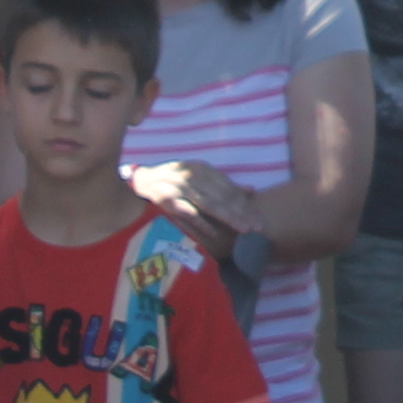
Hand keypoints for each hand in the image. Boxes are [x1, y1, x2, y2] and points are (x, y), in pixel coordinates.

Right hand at [126, 159, 269, 251]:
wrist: (143, 179)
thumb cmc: (176, 180)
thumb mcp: (201, 177)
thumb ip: (226, 185)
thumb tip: (252, 191)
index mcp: (204, 169)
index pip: (230, 189)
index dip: (245, 204)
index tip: (259, 218)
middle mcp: (194, 176)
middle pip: (223, 197)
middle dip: (242, 213)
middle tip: (257, 227)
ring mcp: (181, 187)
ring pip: (210, 204)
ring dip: (228, 217)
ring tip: (243, 229)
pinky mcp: (168, 200)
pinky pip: (188, 212)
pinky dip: (201, 223)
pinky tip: (214, 233)